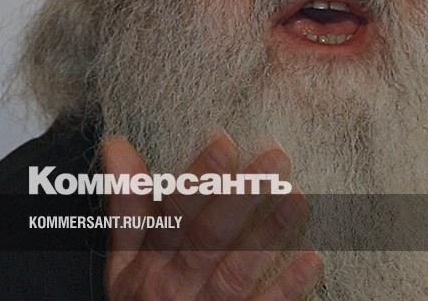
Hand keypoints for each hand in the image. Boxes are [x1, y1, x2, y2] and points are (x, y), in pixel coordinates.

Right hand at [101, 133, 322, 299]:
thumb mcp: (125, 260)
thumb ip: (128, 204)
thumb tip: (116, 143)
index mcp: (150, 261)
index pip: (173, 213)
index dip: (198, 178)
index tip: (224, 140)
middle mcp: (176, 285)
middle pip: (208, 237)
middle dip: (241, 196)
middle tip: (276, 157)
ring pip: (238, 270)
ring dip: (269, 233)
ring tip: (298, 197)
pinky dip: (287, 287)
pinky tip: (311, 259)